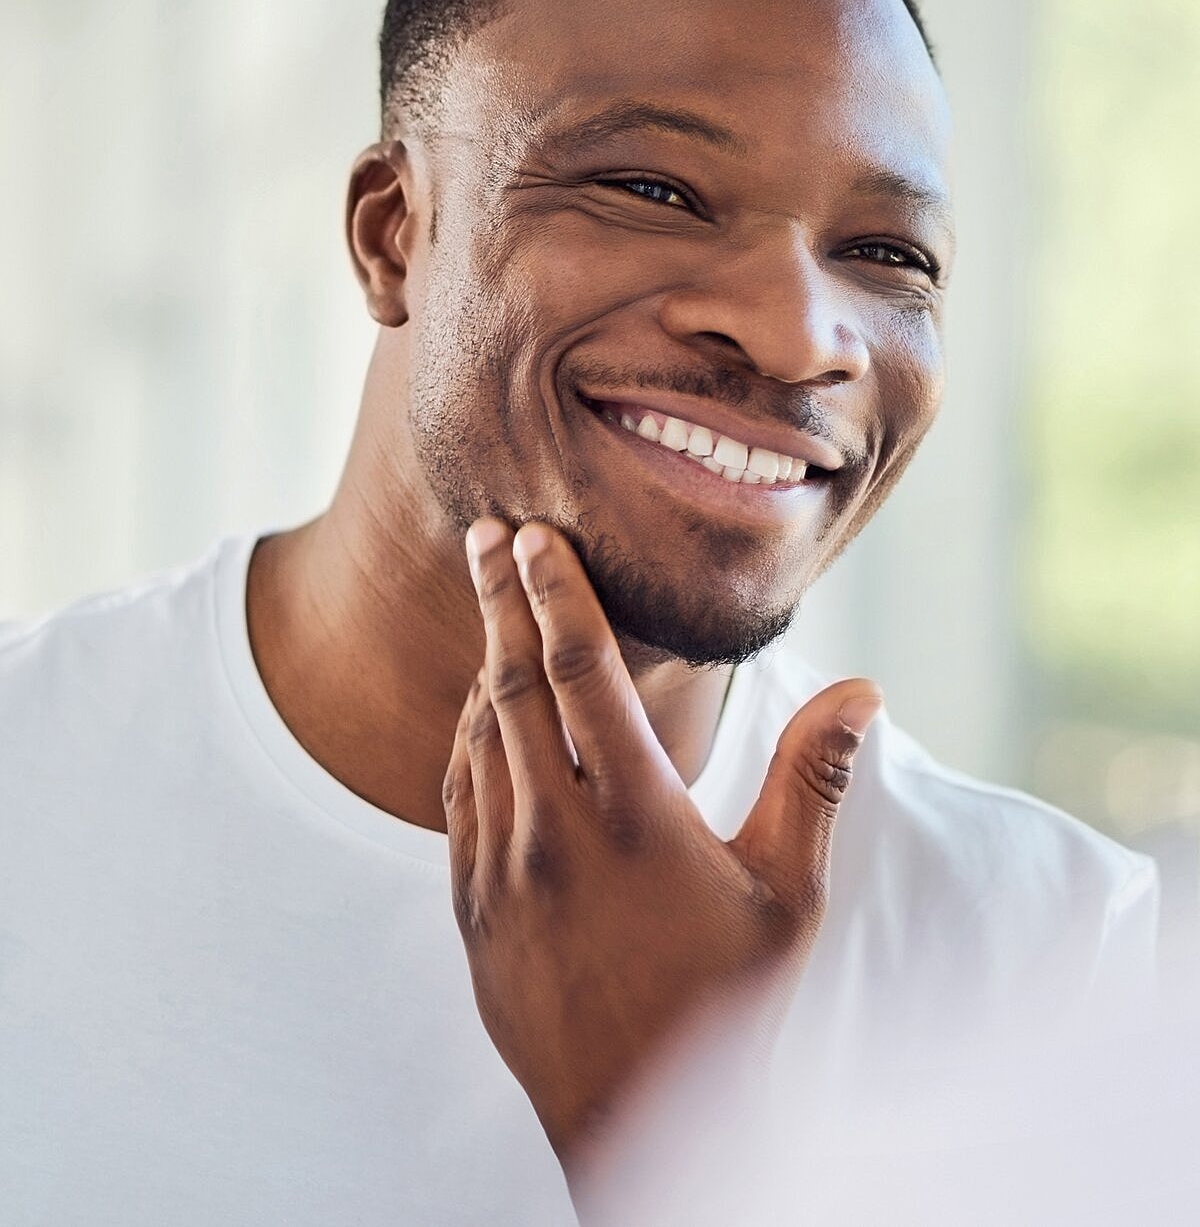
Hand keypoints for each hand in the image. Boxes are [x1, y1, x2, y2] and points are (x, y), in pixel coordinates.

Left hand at [444, 515, 881, 1168]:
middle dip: (499, 598)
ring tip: (492, 607)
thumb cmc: (726, 1010)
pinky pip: (458, 797)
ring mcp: (498, 872)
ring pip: (477, 735)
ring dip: (484, 662)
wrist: (633, 1124)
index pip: (580, 673)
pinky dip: (467, 736)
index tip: (533, 536)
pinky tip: (481, 714)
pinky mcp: (470, 909)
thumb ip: (814, 784)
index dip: (554, 593)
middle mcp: (551, 833)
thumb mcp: (787, 898)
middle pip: (512, 683)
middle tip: (487, 532)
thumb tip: (863, 690)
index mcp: (634, 818)